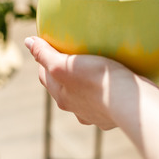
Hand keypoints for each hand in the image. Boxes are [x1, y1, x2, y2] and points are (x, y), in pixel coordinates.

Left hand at [25, 36, 145, 129]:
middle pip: (64, 86)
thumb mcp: (64, 64)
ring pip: (85, 96)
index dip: (45, 59)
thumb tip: (27, 42)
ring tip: (94, 68)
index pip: (45, 75)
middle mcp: (75, 110)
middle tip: (72, 54)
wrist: (131, 103)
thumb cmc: (96, 80)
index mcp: (61, 97)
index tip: (51, 45)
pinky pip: (106, 100)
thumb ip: (44, 54)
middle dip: (64, 72)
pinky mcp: (114, 116)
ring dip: (86, 84)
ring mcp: (95, 115)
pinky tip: (114, 81)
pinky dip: (106, 91)